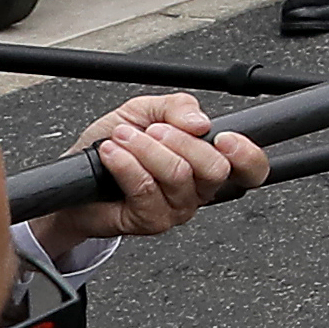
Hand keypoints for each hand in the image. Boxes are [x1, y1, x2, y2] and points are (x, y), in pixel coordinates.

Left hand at [34, 92, 264, 250]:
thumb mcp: (147, 110)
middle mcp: (198, 190)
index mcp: (208, 161)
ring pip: (177, 175)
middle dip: (179, 140)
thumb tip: (200, 122)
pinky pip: (146, 188)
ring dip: (145, 148)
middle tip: (153, 130)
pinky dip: (125, 163)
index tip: (223, 137)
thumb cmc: (114, 143)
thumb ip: (177, 107)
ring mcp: (176, 209)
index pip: (251, 169)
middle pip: (214, 169)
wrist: (77, 174)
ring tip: (122, 138)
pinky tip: (111, 153)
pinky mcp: (151, 221)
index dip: (246, 154)